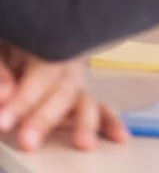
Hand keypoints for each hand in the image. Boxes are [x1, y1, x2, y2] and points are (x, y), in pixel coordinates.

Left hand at [0, 45, 128, 151]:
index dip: (26, 97)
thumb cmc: (19, 45)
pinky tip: (120, 135)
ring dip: (85, 122)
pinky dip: (110, 121)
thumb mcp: (5, 49)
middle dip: (46, 116)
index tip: (6, 120)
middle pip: (64, 87)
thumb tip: (5, 93)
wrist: (32, 43)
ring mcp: (77, 78)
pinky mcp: (81, 96)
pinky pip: (100, 107)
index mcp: (47, 42)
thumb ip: (3, 70)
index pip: (42, 69)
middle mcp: (68, 60)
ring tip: (84, 142)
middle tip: (28, 140)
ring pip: (85, 97)